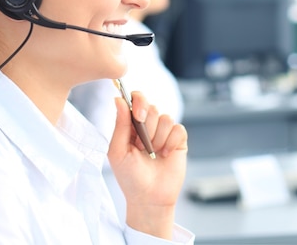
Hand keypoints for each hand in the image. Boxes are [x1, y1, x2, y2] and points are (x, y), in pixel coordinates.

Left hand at [107, 91, 187, 238]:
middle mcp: (148, 125)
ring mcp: (164, 132)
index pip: (136, 99)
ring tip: (153, 154)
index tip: (138, 117)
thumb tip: (118, 99)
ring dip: (158, 138)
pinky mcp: (178, 140)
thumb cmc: (129, 176)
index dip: (138, 101)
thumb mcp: (117, 151)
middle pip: (152, 107)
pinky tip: (165, 155)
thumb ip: (120, 124)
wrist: (149, 197)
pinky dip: (171, 142)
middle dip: (147, 127)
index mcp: (131, 124)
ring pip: (166, 118)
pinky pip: (178, 129)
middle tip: (141, 147)